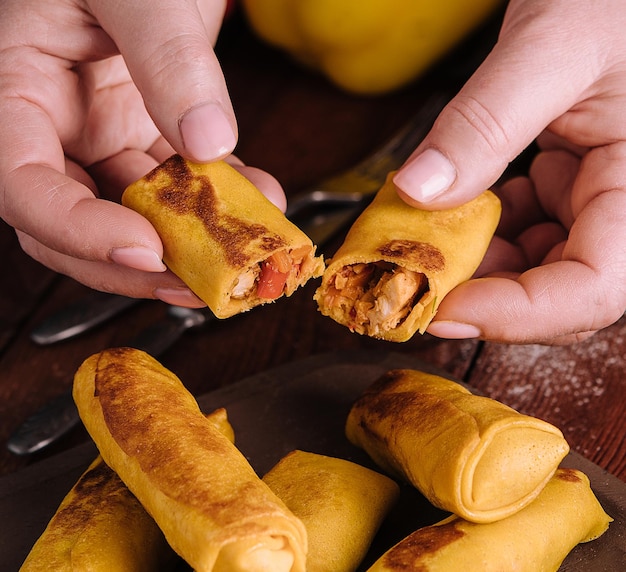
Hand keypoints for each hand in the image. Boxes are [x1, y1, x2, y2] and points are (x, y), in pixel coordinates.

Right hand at [0, 0, 283, 306]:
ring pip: (137, 213)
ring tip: (245, 247)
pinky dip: (219, 201)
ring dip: (192, 240)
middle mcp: (56, 123)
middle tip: (199, 281)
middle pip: (76, 223)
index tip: (143, 249)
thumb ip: (166, 54)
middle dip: (139, 261)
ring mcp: (103, 132)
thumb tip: (206, 141)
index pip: (22, 186)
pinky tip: (258, 200)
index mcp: (16, 87)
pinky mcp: (149, 132)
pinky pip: (180, 184)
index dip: (78, 232)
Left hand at [393, 0, 625, 343]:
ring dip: (474, 264)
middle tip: (418, 280)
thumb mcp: (551, 43)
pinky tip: (452, 209)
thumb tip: (417, 191)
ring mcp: (598, 200)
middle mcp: (625, 207)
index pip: (595, 289)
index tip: (443, 309)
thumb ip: (485, 122)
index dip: (519, 315)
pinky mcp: (570, 188)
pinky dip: (480, 232)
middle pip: (560, 292)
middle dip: (484, 294)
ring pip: (536, 268)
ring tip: (426, 239)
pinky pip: (524, 234)